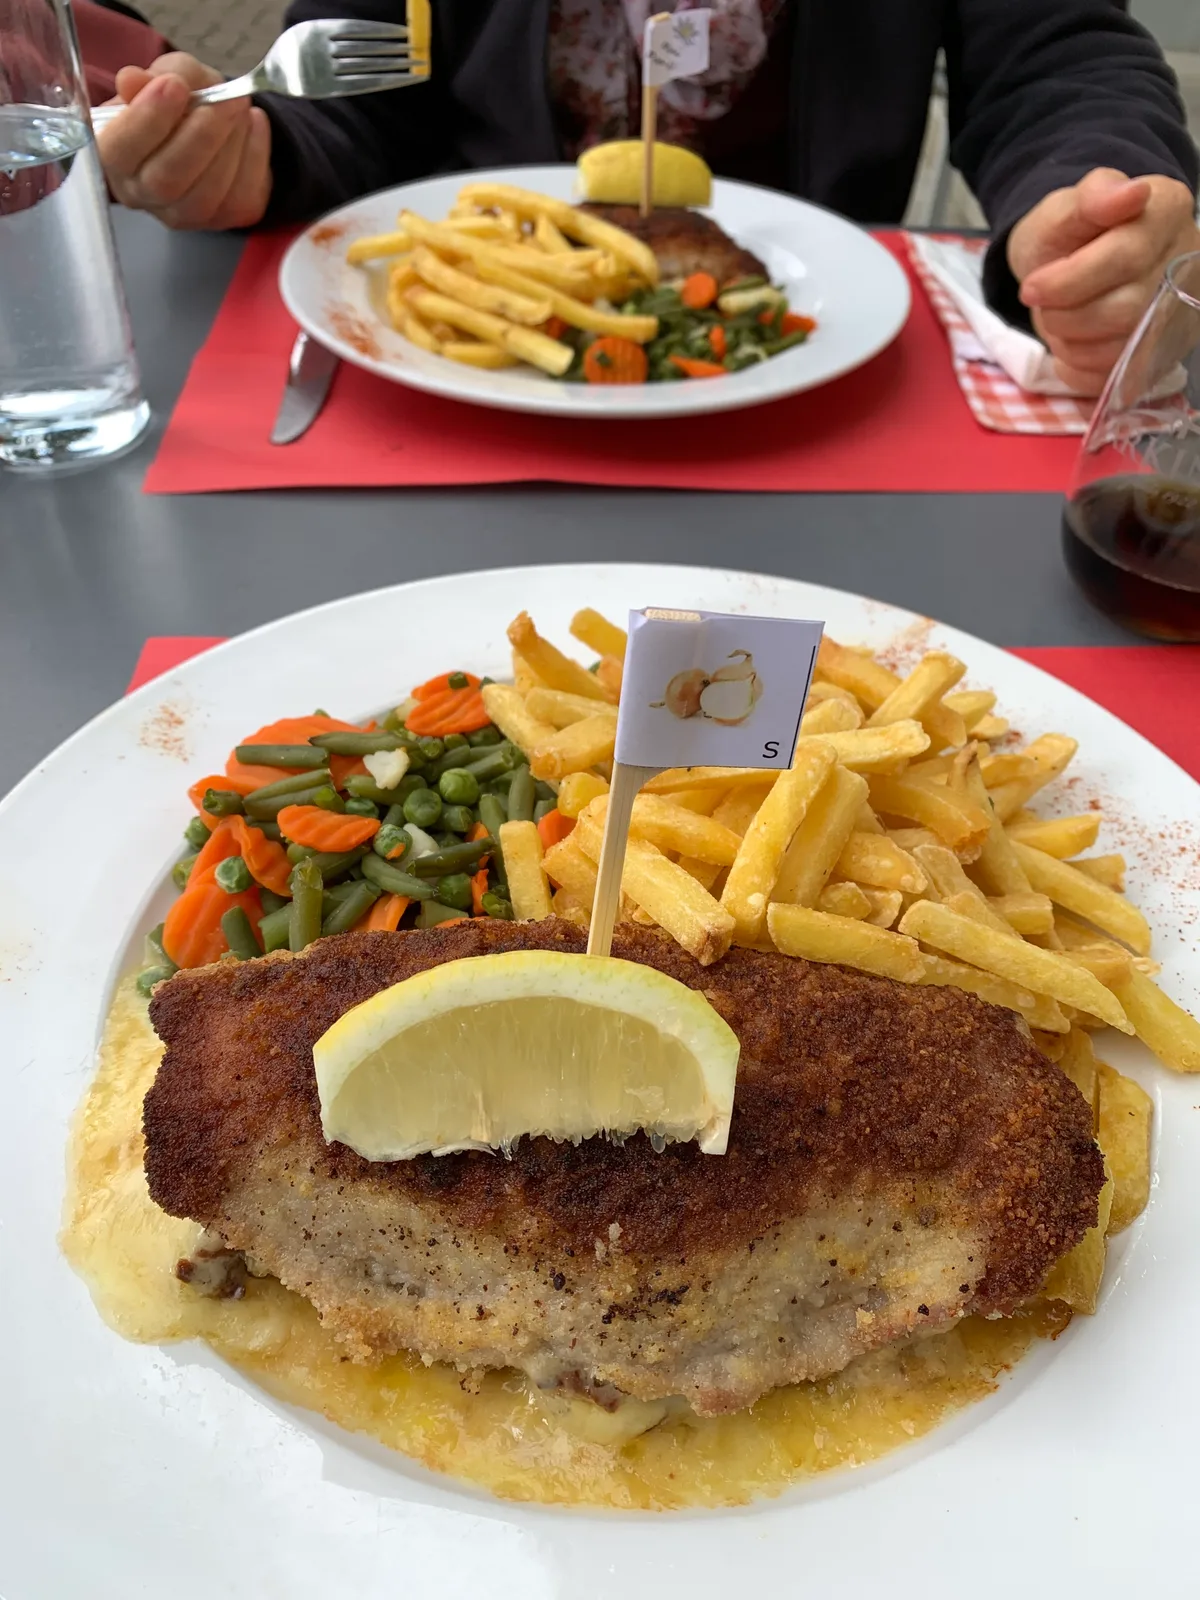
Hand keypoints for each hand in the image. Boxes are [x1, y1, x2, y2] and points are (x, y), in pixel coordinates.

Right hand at [97, 52, 271, 230]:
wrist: (209, 122)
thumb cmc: (174, 100)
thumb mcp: (159, 77)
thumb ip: (148, 78)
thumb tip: (131, 81)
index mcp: (115, 158)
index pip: (120, 151)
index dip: (147, 120)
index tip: (173, 86)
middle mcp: (144, 195)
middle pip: (167, 180)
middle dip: (200, 136)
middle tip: (226, 99)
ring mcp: (185, 214)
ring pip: (208, 193)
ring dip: (231, 143)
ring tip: (238, 104)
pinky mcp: (225, 219)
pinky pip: (243, 195)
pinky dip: (256, 154)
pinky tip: (254, 123)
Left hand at [1008, 167, 1198, 394]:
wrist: (1068, 263)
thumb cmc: (1068, 234)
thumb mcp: (1065, 208)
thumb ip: (1092, 197)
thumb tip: (1133, 192)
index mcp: (1167, 212)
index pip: (1125, 257)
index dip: (1069, 281)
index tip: (1031, 288)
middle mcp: (1183, 263)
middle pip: (1124, 310)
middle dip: (1065, 313)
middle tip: (1042, 303)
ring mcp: (1176, 312)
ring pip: (1121, 348)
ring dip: (1070, 340)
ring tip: (1058, 317)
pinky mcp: (1159, 352)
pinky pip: (1114, 376)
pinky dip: (1078, 366)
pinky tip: (1071, 342)